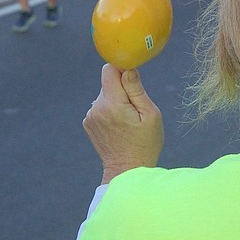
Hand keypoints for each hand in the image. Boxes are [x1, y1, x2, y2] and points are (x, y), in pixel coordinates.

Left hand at [83, 64, 163, 183]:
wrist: (127, 170)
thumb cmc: (145, 143)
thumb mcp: (150, 115)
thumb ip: (136, 90)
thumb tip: (128, 69)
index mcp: (112, 104)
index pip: (109, 70)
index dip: (122, 69)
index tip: (134, 79)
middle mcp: (97, 108)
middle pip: (108, 82)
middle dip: (123, 89)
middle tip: (135, 109)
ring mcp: (90, 116)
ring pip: (106, 94)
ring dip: (116, 100)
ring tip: (128, 120)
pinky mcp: (88, 123)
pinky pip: (101, 106)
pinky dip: (110, 110)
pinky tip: (119, 126)